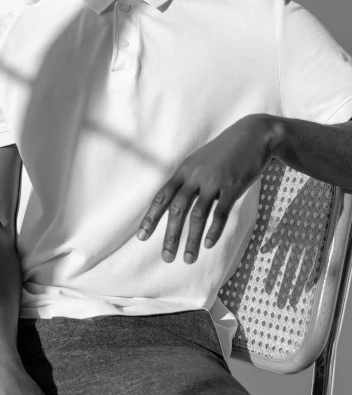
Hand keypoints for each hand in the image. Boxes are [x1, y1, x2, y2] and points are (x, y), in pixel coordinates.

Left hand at [137, 114, 275, 263]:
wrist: (252, 135)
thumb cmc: (224, 151)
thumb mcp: (200, 161)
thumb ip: (187, 179)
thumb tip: (175, 202)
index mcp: (184, 170)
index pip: (162, 196)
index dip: (151, 217)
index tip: (142, 237)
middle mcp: (195, 175)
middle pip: (177, 209)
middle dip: (171, 235)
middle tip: (167, 257)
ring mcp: (214, 180)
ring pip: (198, 214)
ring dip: (191, 239)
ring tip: (188, 259)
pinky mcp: (232, 186)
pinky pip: (220, 211)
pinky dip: (213, 230)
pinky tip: (208, 244)